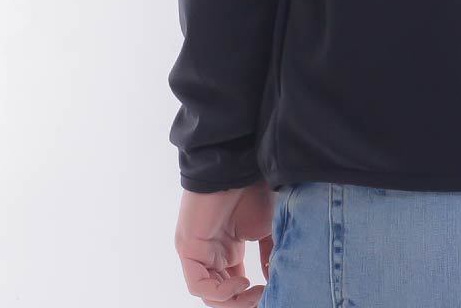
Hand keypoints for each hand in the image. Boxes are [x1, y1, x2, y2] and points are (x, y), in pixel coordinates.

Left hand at [175, 180, 275, 305]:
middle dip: (243, 302)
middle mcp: (211, 255)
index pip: (233, 286)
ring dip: (232, 301)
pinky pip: (197, 284)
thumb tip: (272, 279)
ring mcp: (198, 253)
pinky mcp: (188, 250)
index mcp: (227, 251)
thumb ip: (269, 254)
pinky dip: (219, 291)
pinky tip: (241, 282)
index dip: (250, 296)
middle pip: (221, 294)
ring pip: (209, 294)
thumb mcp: (266, 228)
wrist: (239, 167)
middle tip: (264, 299)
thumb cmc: (254, 190)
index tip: (272, 293)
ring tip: (255, 294)